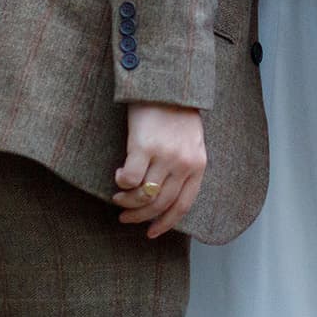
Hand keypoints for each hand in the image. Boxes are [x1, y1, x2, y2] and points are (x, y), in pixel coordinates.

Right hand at [113, 103, 206, 237]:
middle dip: (140, 217)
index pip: (183, 205)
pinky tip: (119, 176)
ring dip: (127, 203)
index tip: (151, 233)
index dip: (165, 224)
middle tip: (125, 218)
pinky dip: (122, 183)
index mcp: (198, 165)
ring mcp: (165, 156)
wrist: (167, 83)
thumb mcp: (190, 141)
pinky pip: (130, 179)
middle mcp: (183, 164)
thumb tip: (163, 196)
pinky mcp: (144, 146)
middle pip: (160, 204)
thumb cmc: (175, 111)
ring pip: (144, 196)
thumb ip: (183, 165)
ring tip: (118, 198)